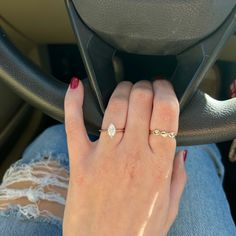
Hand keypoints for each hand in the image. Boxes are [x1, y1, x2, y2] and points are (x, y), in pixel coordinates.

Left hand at [63, 79, 186, 235]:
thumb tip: (182, 152)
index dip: (165, 91)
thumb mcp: (169, 207)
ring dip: (121, 90)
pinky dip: (73, 102)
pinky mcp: (80, 161)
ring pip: (114, 106)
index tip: (162, 87)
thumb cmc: (137, 232)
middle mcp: (133, 155)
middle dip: (144, 86)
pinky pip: (74, 123)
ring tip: (124, 89)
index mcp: (158, 164)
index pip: (166, 111)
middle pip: (141, 100)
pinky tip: (77, 87)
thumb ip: (179, 177)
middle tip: (143, 87)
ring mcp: (105, 156)